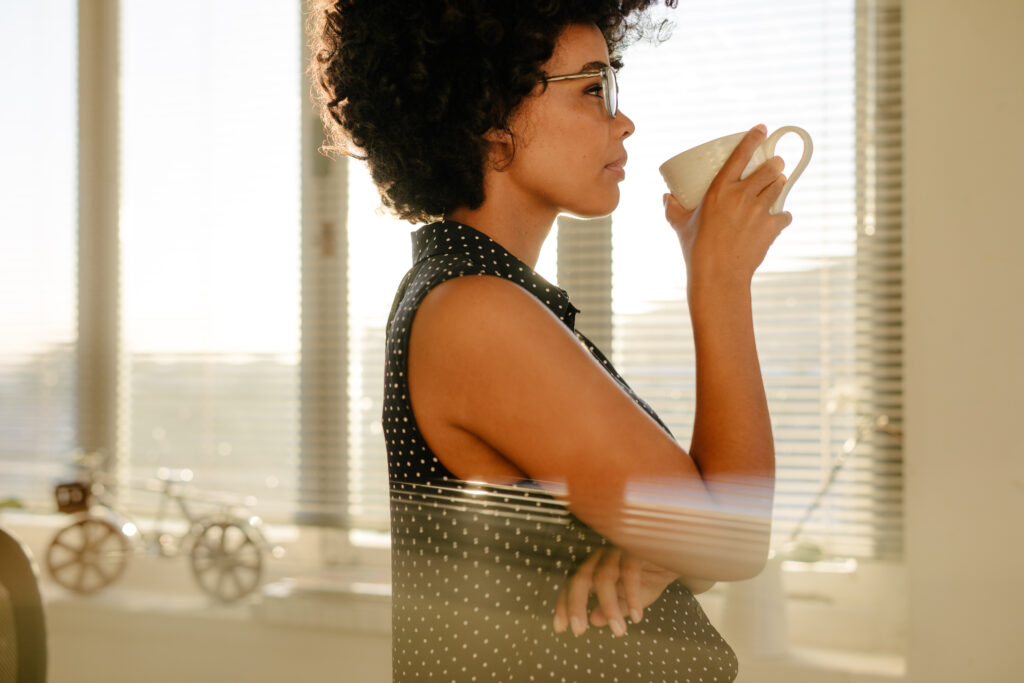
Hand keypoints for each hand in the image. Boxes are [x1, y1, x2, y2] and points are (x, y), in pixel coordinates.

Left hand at [552, 546, 680, 636]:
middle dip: (576, 605)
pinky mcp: (636, 547)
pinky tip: (637, 617)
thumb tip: (595, 620)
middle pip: (581, 577)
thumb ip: (614, 608)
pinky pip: (629, 573)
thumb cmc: (651, 575)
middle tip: (578, 631)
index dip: (564, 605)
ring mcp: (618, 549)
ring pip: (604, 578)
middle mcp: (602, 555)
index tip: (560, 628)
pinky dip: (632, 596)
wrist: (679, 557)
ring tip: (618, 632)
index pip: (573, 584)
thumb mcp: (631, 598)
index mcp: (596, 565)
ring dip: (610, 607)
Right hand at [663, 124, 792, 288]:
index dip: (753, 138)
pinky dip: (782, 215)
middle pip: (770, 169)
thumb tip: (666, 197)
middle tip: (775, 164)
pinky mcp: (771, 228)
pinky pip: (784, 215)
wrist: (718, 276)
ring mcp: (759, 211)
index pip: (741, 155)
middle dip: (775, 164)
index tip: (762, 129)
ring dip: (780, 184)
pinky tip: (779, 217)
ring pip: (779, 187)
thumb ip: (672, 209)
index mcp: (720, 190)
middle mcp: (742, 196)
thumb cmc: (696, 250)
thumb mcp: (680, 226)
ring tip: (778, 184)